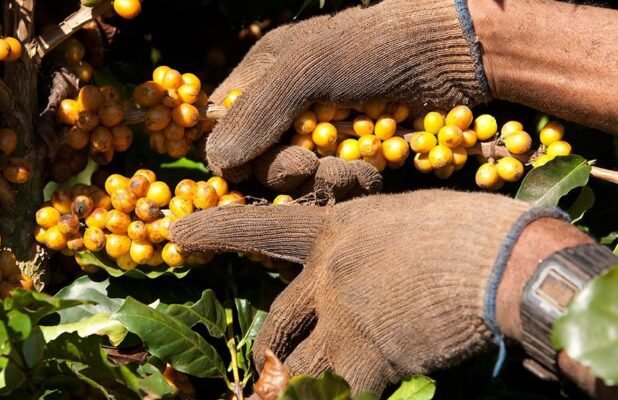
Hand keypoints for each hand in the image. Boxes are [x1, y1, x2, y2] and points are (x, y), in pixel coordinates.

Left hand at [170, 190, 567, 394]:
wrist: (503, 261)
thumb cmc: (471, 232)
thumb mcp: (412, 222)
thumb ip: (380, 249)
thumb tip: (381, 273)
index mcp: (335, 233)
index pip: (261, 229)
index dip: (216, 231)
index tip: (175, 234)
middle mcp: (326, 276)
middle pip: (275, 325)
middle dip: (266, 356)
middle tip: (260, 368)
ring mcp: (339, 319)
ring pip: (293, 371)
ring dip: (286, 390)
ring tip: (268, 393)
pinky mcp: (363, 359)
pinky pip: (331, 397)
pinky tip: (348, 396)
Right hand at [205, 0, 489, 197]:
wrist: (458, 55)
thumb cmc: (379, 47)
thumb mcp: (310, 68)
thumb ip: (259, 112)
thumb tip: (215, 163)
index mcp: (265, 74)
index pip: (224, 125)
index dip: (232, 155)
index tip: (249, 171)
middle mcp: (288, 107)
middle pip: (258, 162)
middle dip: (284, 171)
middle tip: (309, 165)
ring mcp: (323, 134)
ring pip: (298, 182)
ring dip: (322, 181)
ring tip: (352, 168)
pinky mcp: (354, 155)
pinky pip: (334, 186)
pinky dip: (349, 185)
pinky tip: (371, 172)